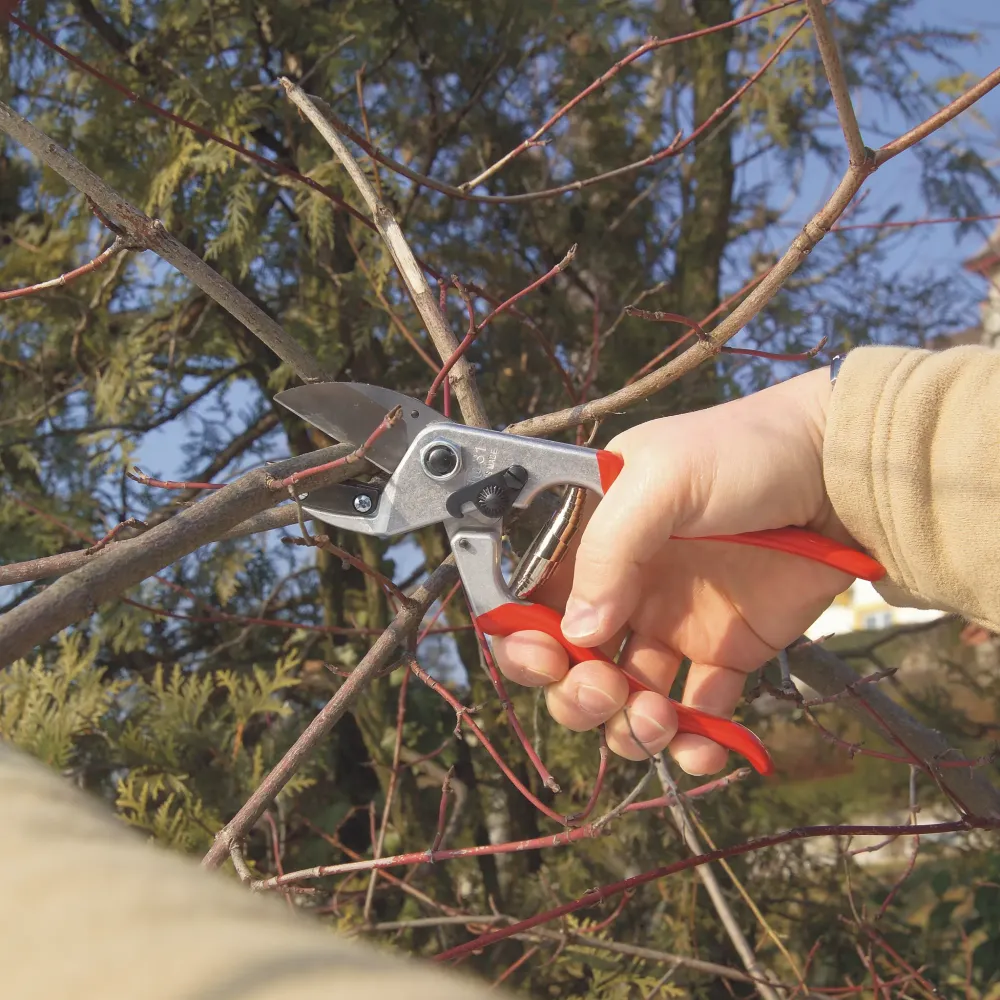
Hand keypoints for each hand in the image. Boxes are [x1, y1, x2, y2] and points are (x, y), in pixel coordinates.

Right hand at [493, 367, 854, 773]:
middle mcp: (625, 587)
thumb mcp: (664, 478)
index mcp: (593, 540)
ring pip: (626, 698)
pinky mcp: (727, 651)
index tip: (544, 659)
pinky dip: (693, 744)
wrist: (841, 470)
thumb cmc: (743, 453)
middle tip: (605, 689)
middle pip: (572, 664)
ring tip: (657, 720)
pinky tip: (701, 748)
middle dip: (575, 694)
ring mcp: (674, 623)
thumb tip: (576, 633)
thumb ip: (610, 549)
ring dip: (629, 726)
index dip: (524, 640)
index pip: (533, 602)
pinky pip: (697, 713)